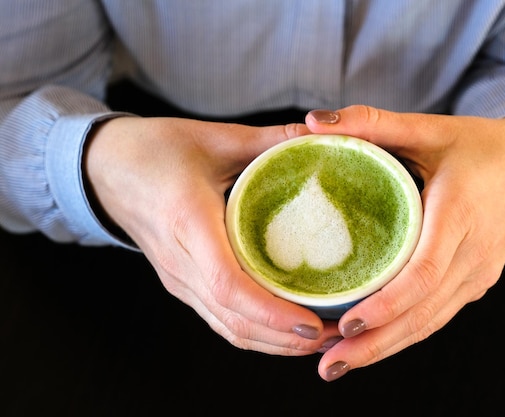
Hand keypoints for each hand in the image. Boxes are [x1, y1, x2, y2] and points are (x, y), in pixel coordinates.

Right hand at [84, 116, 341, 354]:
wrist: (105, 167)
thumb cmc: (155, 150)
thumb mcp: (215, 138)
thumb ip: (270, 140)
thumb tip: (320, 135)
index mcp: (189, 221)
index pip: (228, 284)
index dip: (271, 312)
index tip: (312, 322)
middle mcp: (180, 261)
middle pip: (232, 318)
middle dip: (284, 338)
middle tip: (333, 334)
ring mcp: (176, 278)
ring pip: (225, 327)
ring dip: (271, 342)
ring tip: (316, 339)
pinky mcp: (179, 282)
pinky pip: (217, 318)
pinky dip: (252, 333)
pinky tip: (281, 332)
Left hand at [305, 105, 504, 380]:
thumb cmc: (480, 146)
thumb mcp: (430, 128)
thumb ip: (374, 123)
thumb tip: (314, 122)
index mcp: (459, 214)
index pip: (423, 274)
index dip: (386, 304)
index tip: (347, 323)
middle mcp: (473, 254)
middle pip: (423, 312)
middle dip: (376, 343)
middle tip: (328, 364)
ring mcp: (479, 274)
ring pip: (431, 322)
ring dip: (387, 347)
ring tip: (340, 364)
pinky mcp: (478, 281)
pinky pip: (440, 314)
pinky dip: (406, 333)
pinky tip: (375, 344)